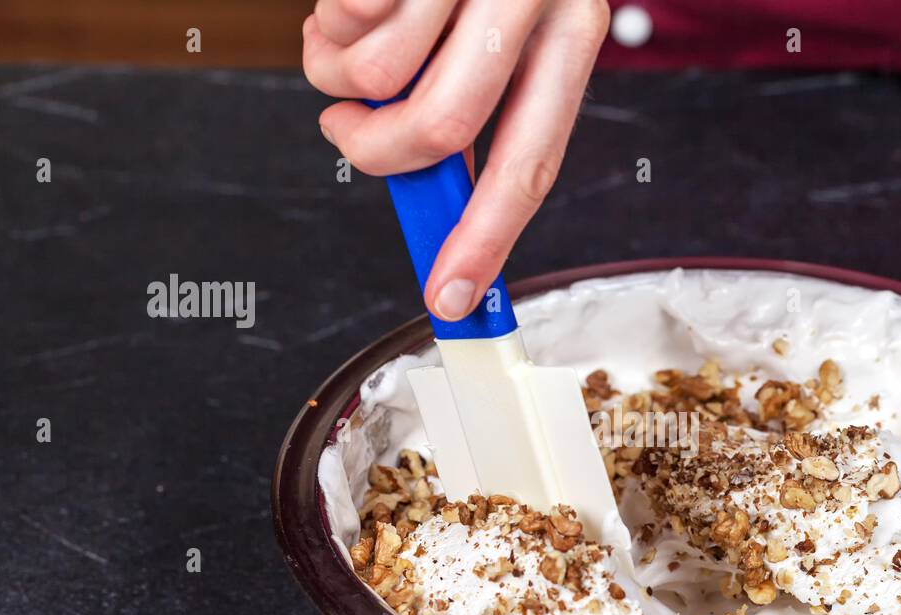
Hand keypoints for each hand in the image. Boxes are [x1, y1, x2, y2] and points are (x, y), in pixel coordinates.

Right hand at [302, 0, 609, 317]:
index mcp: (572, 31)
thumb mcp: (509, 28)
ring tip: (354, 34)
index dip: (485, 240)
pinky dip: (328, 14)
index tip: (453, 300)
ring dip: (340, 72)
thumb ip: (479, 103)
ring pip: (377, 73)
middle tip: (349, 129)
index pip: (531, 162)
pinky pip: (342, 12)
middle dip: (376, 152)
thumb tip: (435, 192)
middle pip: (442, 127)